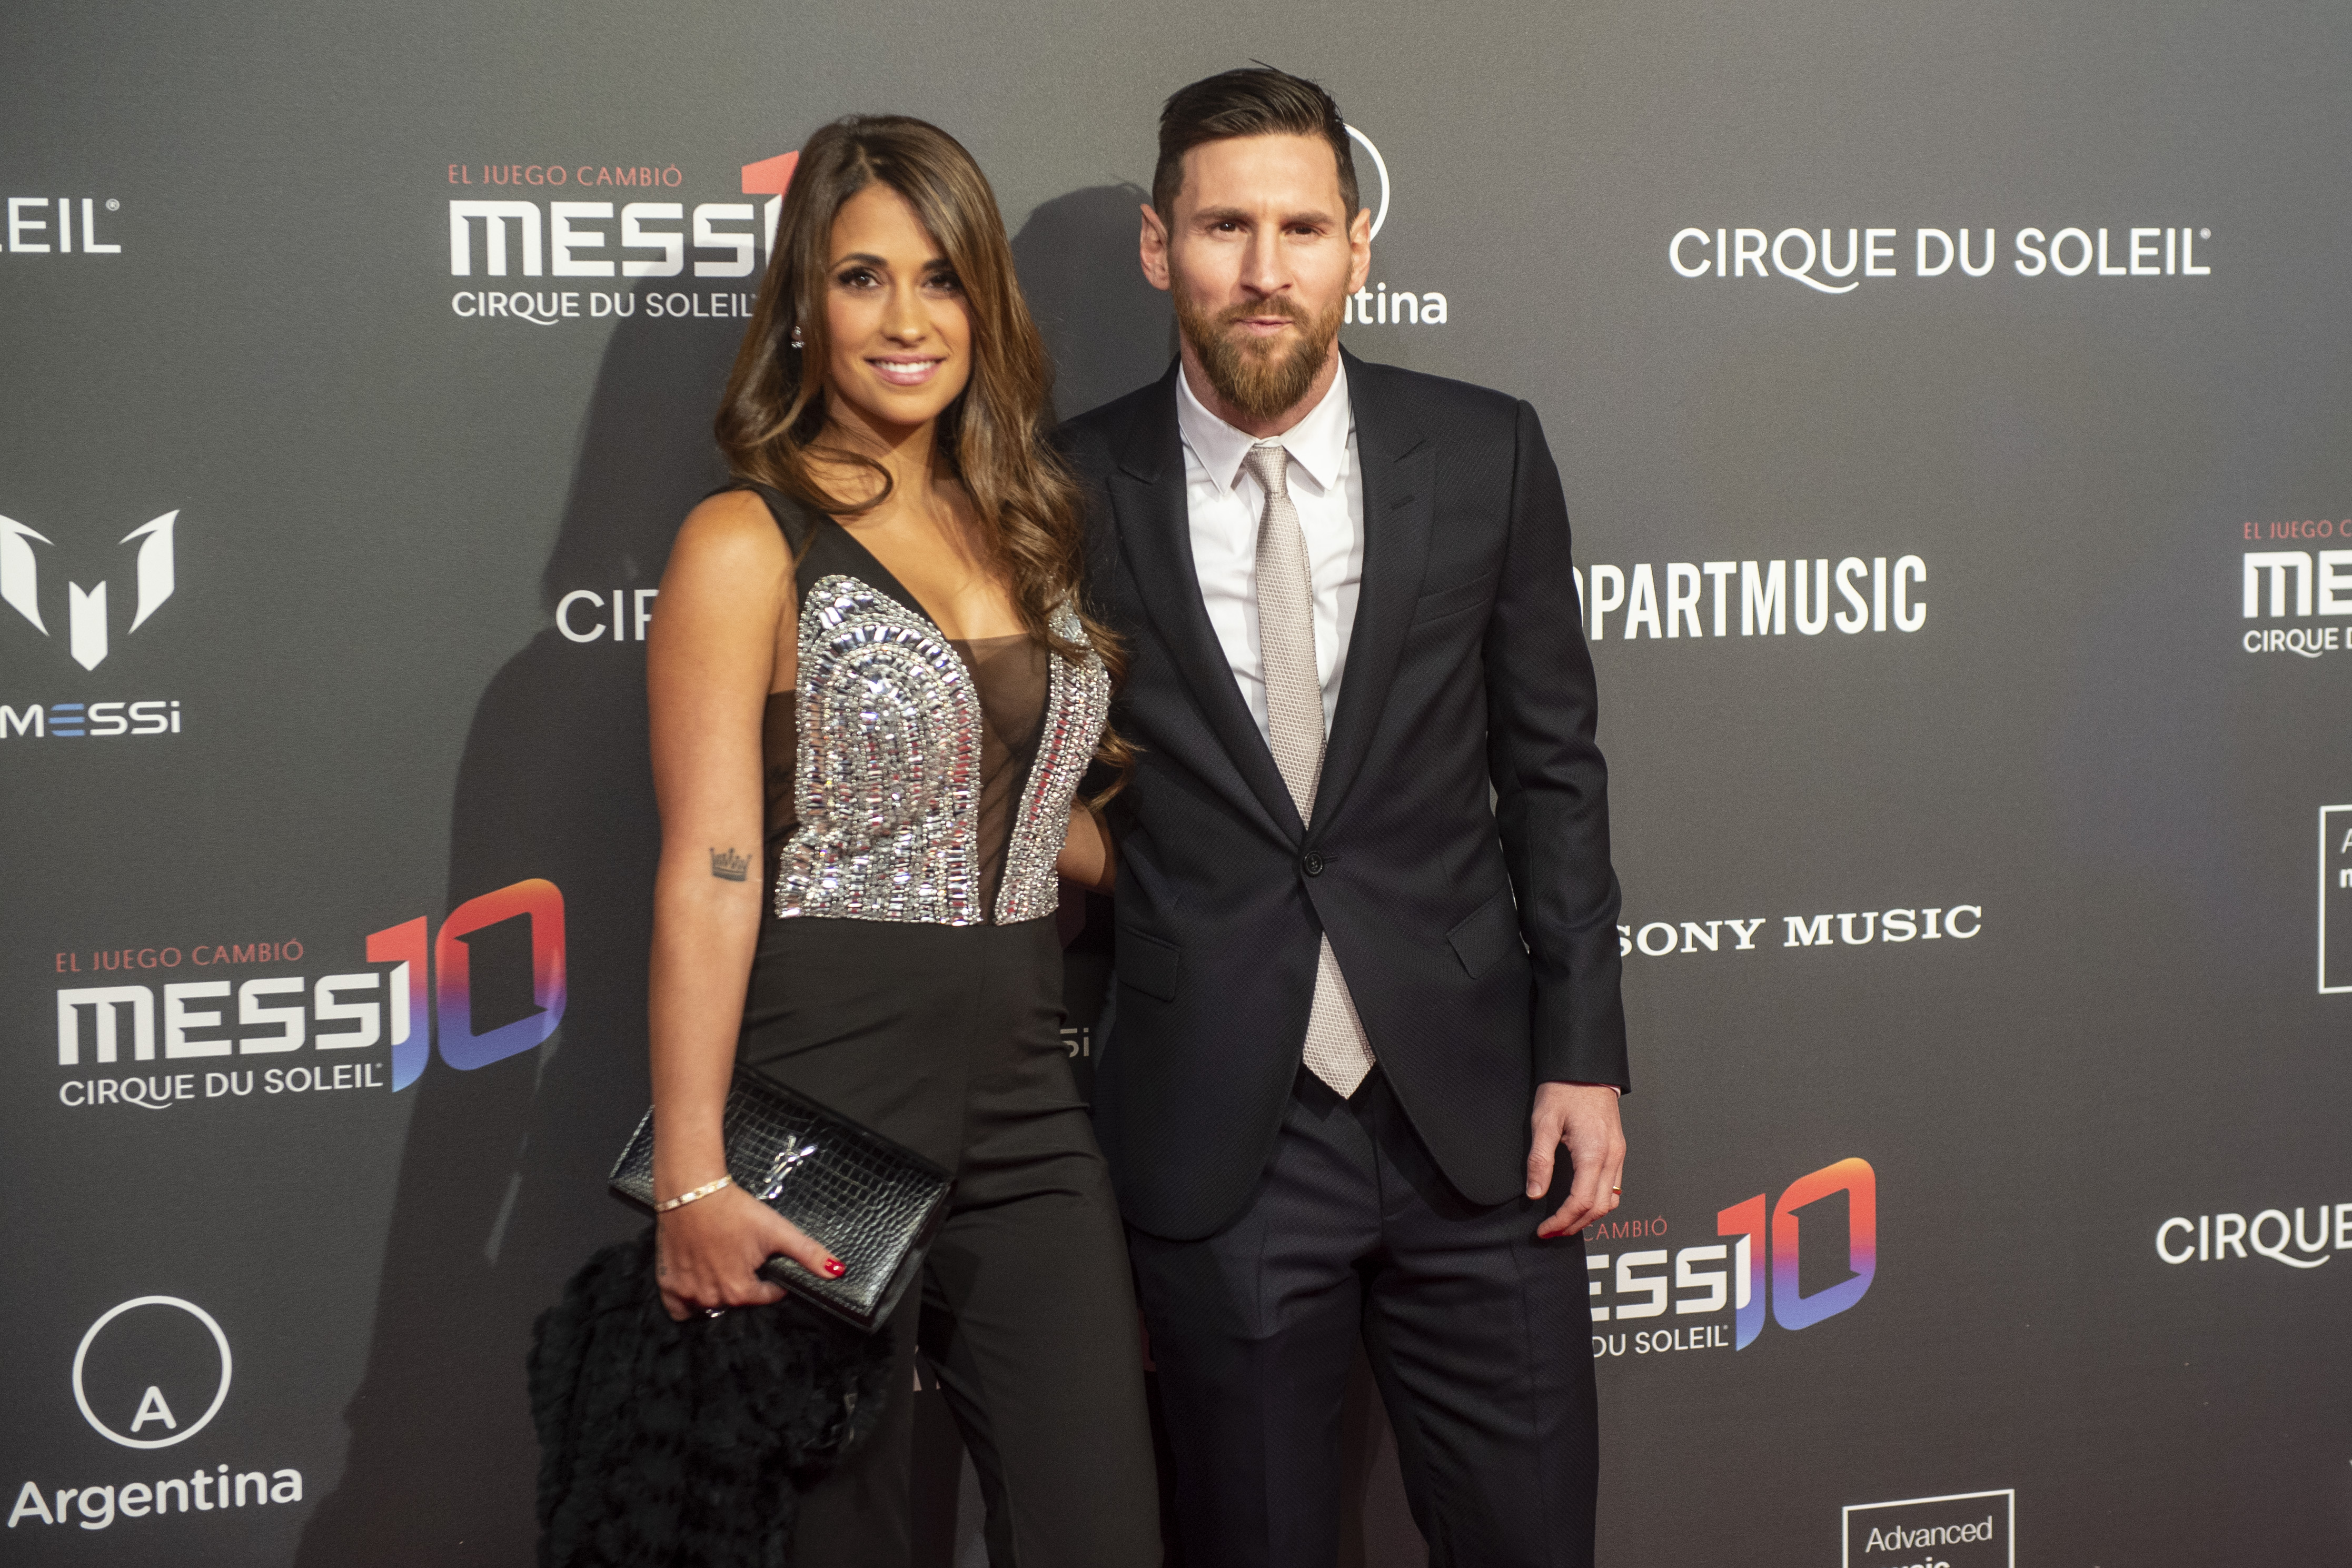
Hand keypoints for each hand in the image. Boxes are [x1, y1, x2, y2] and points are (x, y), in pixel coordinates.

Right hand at [653, 1183, 842, 1321]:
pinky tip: (699, 1282)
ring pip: (709, 1307)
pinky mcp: (667, 1283)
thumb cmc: (734, 1210)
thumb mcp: (777, 1230)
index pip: (766, 1296)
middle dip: (744, 1285)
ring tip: (722, 1266)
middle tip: (743, 1258)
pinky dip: (689, 1302)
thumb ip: (808, 1254)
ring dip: (719, 1294)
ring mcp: (687, 1293)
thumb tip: (837, 1272)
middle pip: (737, 1301)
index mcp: (739, 1290)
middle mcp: (712, 1298)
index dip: (772, 1280)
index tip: (767, 1262)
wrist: (692, 1192)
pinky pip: (679, 1308)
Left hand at [1527, 1082, 1626, 1239]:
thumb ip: (1540, 1161)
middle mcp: (1612, 1157)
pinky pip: (1614, 1187)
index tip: (1544, 1230)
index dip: (1562, 1222)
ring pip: (1610, 1201)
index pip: (1581, 1202)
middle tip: (1551, 1232)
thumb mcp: (1544, 1122)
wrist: (1586, 1068)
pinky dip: (1598, 1202)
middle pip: (1599, 1208)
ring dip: (1588, 1217)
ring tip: (1564, 1222)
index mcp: (1594, 1153)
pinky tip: (1580, 1203)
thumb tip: (1535, 1194)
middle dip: (1574, 1225)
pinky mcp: (1618, 1150)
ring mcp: (1618, 1155)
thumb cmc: (1564, 1090)